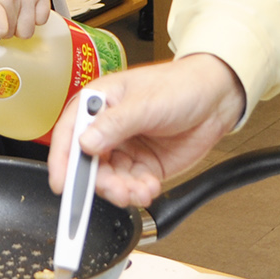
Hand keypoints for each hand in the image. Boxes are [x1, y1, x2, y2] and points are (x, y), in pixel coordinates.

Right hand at [45, 55, 245, 207]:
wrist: (217, 97)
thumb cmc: (180, 85)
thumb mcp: (145, 102)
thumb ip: (114, 124)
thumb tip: (85, 143)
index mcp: (98, 104)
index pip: (69, 134)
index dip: (62, 161)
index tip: (62, 184)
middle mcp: (107, 129)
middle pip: (87, 164)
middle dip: (100, 182)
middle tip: (117, 190)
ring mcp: (125, 149)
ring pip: (109, 180)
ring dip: (121, 191)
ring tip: (138, 191)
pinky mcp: (143, 165)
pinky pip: (131, 186)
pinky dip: (138, 193)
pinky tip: (149, 188)